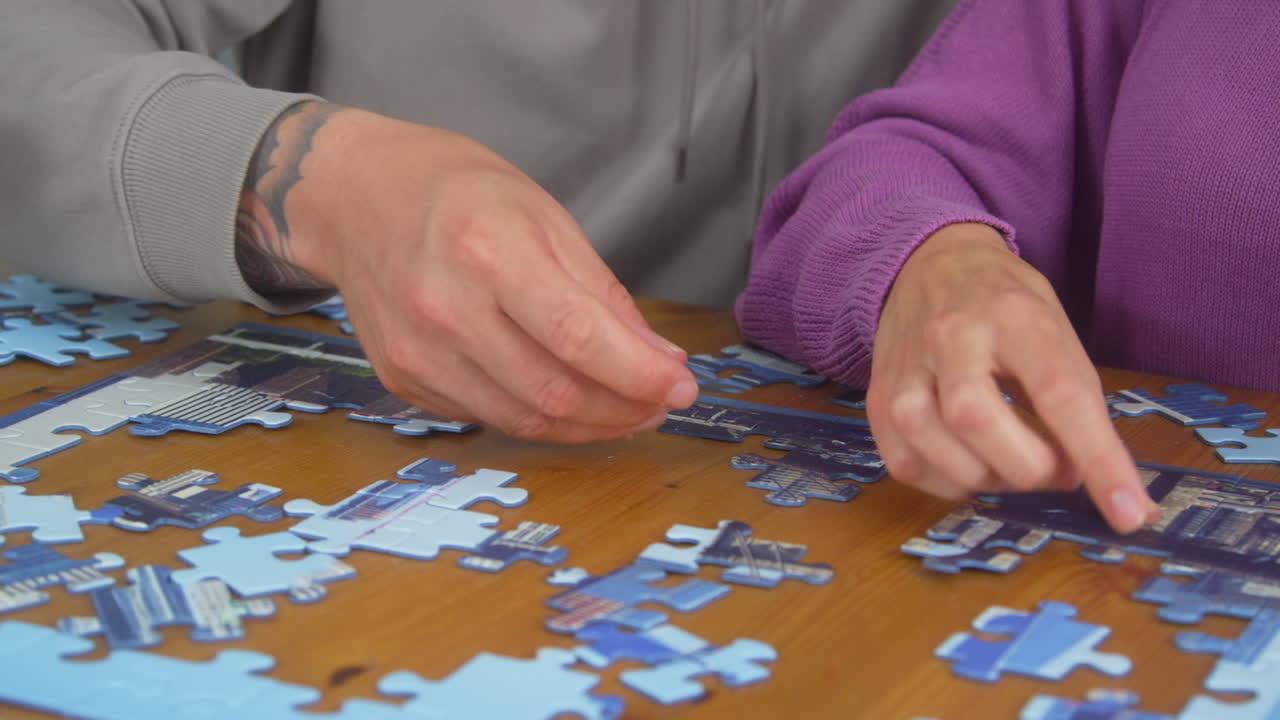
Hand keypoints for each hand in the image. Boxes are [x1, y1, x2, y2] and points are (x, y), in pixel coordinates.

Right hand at [238, 103, 697, 442]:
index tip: (682, 388)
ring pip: (523, 419)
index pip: (576, 337)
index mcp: (488, 251)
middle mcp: (444, 308)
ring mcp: (417, 351)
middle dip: (623, 408)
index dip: (637, 374)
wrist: (359, 197)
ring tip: (625, 409)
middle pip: (553, 391)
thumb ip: (603, 295)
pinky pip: (487, 416)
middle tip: (660, 402)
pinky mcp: (403, 379)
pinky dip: (537, 416)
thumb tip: (659, 360)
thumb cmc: (460, 195)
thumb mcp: (545, 217)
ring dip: (588, 425)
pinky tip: (563, 397)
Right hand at [865, 223, 1159, 532]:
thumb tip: (1103, 484)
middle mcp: (951, 336)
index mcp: (1014, 315)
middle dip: (1031, 469)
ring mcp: (906, 367)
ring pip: (933, 447)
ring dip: (987, 479)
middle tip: (1057, 470)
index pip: (1060, 393)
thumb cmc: (1005, 305)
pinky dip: (947, 483)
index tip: (1129, 512)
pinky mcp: (878, 396)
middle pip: (978, 420)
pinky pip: (905, 464)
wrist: (930, 265)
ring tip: (1011, 465)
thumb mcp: (1055, 330)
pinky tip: (970, 466)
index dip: (1097, 459)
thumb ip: (1073, 398)